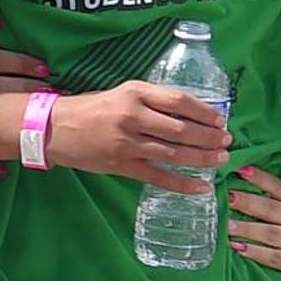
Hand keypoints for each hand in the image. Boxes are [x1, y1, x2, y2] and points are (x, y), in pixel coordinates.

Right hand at [42, 80, 230, 192]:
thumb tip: (189, 113)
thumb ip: (151, 101)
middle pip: (182, 129)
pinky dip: (183, 184)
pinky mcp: (122, 166)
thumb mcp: (121, 93)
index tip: (220, 120)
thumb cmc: (91, 108)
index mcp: (135, 93)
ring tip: (220, 160)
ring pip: (174, 154)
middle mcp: (133, 117)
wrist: (54, 128)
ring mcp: (128, 144)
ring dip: (202, 159)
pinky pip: (159, 177)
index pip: (179, 101)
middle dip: (209, 138)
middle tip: (226, 142)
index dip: (204, 112)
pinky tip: (201, 187)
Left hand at [227, 167, 280, 280]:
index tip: (240, 169)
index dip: (261, 178)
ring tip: (227, 225)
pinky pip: (273, 255)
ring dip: (247, 228)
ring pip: (270, 232)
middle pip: (272, 208)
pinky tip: (239, 249)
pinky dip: (254, 252)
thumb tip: (253, 198)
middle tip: (227, 196)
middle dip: (248, 202)